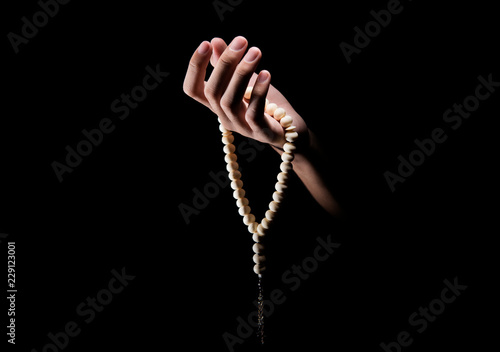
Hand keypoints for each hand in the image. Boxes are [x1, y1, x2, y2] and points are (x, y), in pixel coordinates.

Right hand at [183, 36, 308, 151]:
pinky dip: (259, 92)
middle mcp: (224, 116)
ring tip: (255, 52)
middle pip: (212, 92)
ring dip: (241, 73)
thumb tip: (215, 41)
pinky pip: (254, 113)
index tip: (205, 44)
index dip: (195, 67)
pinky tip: (266, 73)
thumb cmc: (265, 104)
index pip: (193, 89)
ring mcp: (241, 126)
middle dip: (224, 64)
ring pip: (230, 101)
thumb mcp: (246, 82)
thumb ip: (229, 66)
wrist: (290, 130)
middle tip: (241, 41)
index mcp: (217, 104)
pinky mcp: (260, 133)